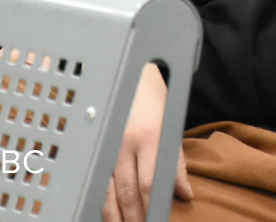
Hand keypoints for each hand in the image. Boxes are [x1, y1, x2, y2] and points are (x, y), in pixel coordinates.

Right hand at [103, 63, 190, 221]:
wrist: (124, 69)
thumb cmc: (151, 93)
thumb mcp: (170, 122)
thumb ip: (176, 161)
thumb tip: (184, 192)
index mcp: (149, 135)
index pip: (150, 184)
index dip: (153, 209)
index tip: (159, 220)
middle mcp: (123, 142)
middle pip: (127, 194)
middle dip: (135, 219)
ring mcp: (104, 144)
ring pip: (106, 192)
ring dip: (115, 217)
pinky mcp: (91, 145)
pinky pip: (93, 180)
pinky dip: (99, 201)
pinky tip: (105, 211)